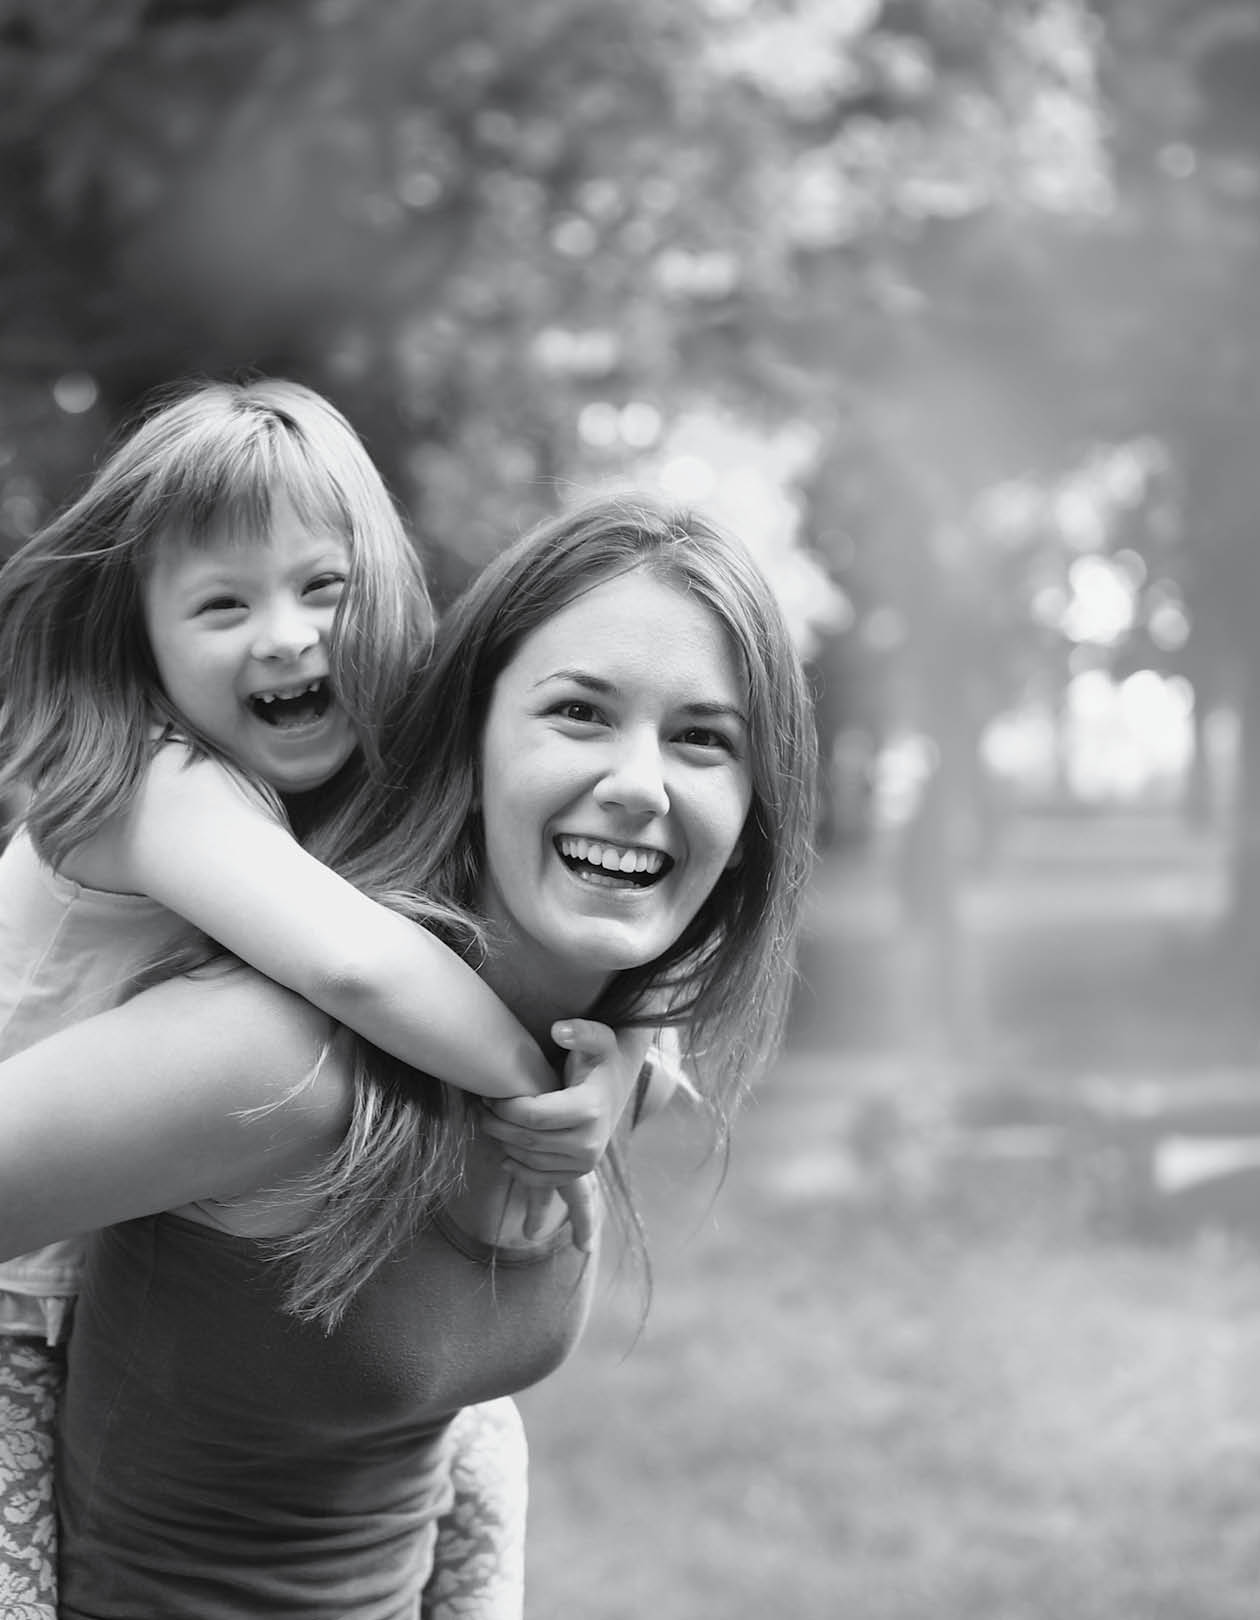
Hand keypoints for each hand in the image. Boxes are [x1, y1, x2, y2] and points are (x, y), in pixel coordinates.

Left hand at [481, 1019, 643, 1252]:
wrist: (616, 1087)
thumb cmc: (600, 1060)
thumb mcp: (598, 1040)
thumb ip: (581, 1032)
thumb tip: (558, 1030)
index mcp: (590, 1109)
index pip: (534, 1116)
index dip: (505, 1108)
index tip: (489, 1095)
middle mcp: (590, 1142)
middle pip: (528, 1140)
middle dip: (497, 1125)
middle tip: (481, 1109)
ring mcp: (585, 1162)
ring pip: (529, 1160)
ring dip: (504, 1143)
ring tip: (491, 1122)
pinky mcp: (579, 1174)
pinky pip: (540, 1179)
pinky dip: (518, 1169)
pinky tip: (505, 1152)